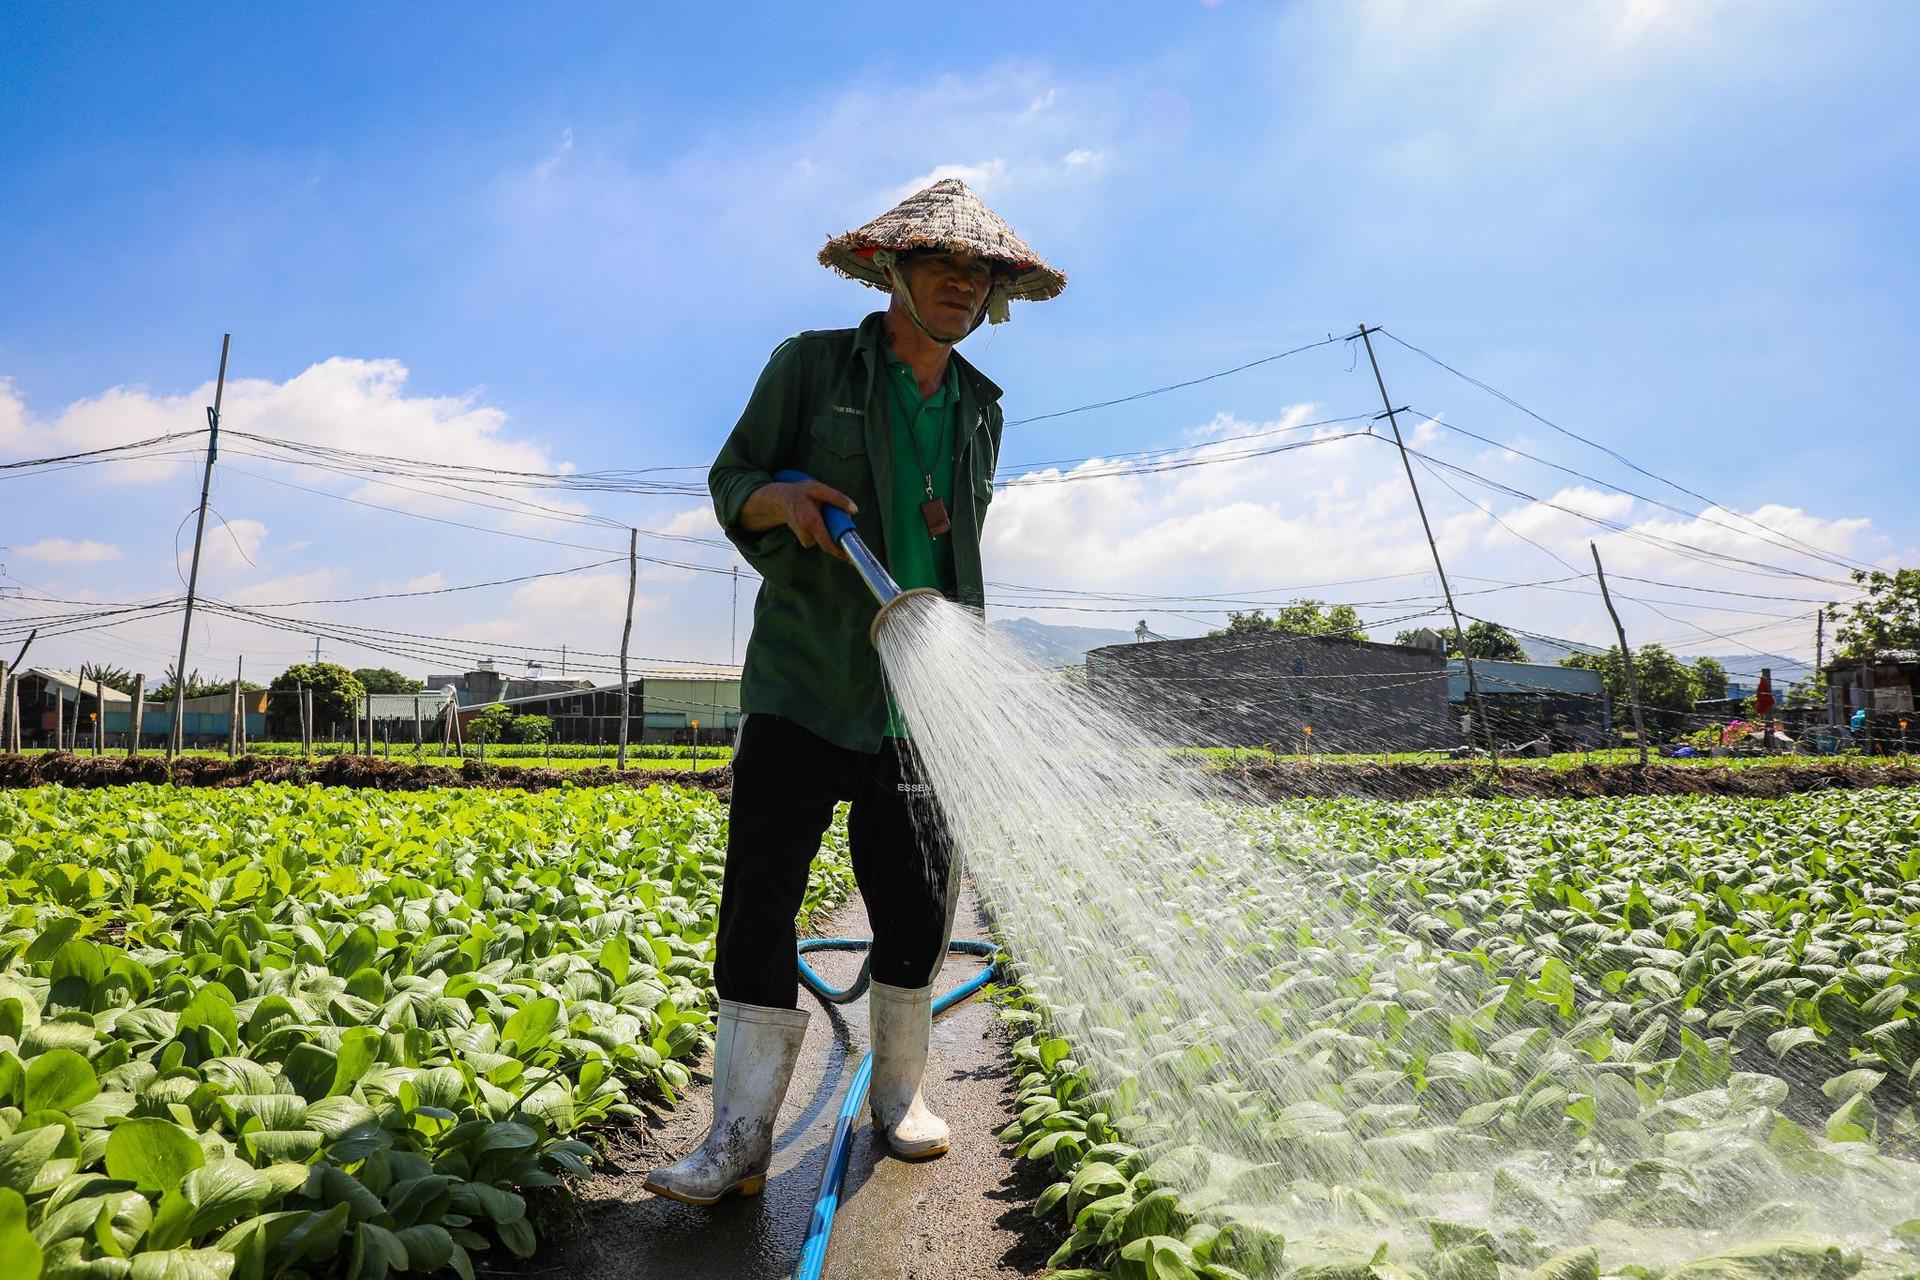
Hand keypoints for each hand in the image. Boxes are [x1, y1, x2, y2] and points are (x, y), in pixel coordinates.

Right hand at [739, 479, 856, 562]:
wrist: (780, 500)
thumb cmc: (800, 493)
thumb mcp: (819, 489)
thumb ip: (837, 498)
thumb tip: (854, 510)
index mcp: (812, 521)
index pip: (827, 543)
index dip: (839, 553)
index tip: (850, 559)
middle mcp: (806, 532)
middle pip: (827, 545)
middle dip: (837, 542)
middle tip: (841, 533)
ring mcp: (803, 537)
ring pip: (823, 540)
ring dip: (828, 532)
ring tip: (822, 516)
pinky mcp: (803, 538)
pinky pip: (817, 538)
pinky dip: (821, 532)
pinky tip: (816, 521)